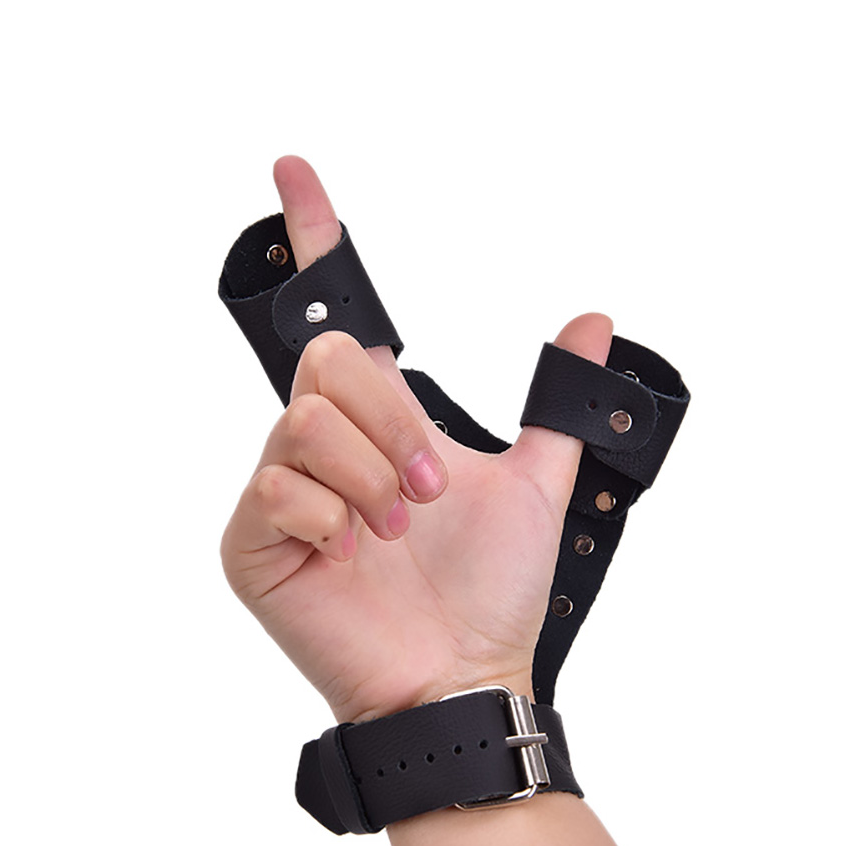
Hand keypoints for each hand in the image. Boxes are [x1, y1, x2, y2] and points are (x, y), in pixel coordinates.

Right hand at [221, 156, 612, 724]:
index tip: (296, 172)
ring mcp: (280, 492)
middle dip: (394, 425)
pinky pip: (275, 489)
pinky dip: (330, 517)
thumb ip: (557, 405)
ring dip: (372, 477)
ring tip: (402, 529)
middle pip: (328, 365)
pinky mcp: (250, 542)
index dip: (312, 240)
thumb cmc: (490, 589)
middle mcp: (322, 445)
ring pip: (305, 424)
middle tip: (433, 490)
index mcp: (376, 423)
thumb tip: (595, 323)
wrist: (463, 673)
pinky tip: (353, 554)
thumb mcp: (535, 485)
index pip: (333, 317)